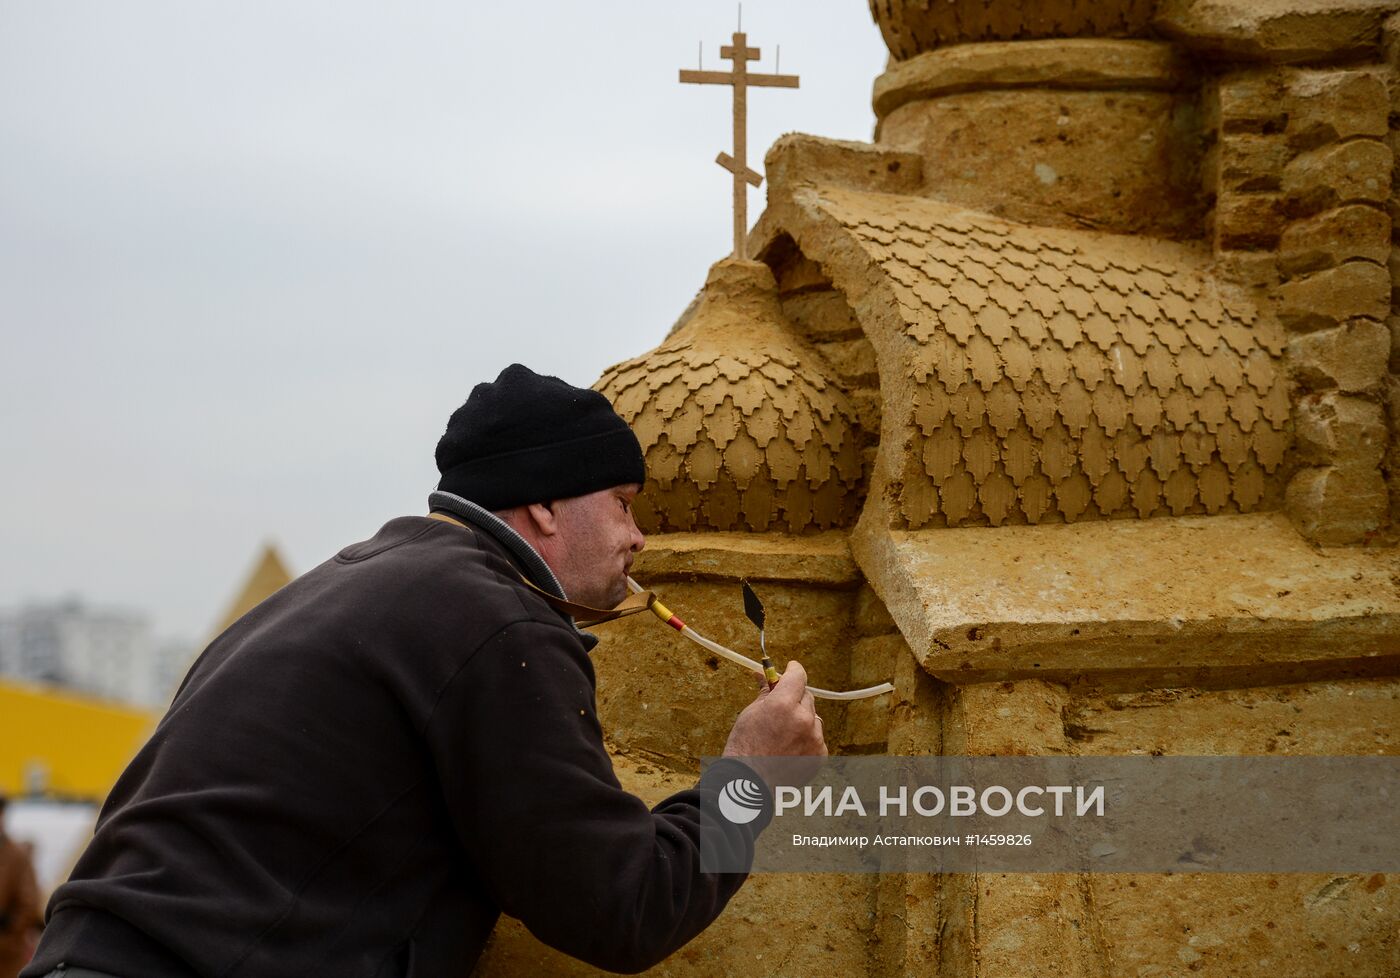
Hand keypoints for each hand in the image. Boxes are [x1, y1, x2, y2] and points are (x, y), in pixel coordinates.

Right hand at [721, 660, 826, 787]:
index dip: (793, 670)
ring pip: (813, 717)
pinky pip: (816, 737)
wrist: (750, 783)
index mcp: (783, 705)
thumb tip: (765, 676)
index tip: (790, 668)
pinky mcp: (820, 755)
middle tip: (780, 706)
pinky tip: (789, 748)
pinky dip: (807, 738)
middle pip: (806, 696)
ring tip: (782, 734)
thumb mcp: (751, 713)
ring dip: (802, 719)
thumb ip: (766, 692)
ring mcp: (814, 738)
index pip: (798, 676)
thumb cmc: (745, 747)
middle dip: (794, 698)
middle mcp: (803, 719)